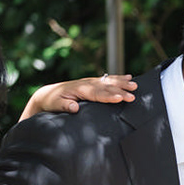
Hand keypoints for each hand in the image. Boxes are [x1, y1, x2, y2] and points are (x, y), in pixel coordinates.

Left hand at [20, 73, 137, 119]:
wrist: (48, 94)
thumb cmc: (52, 102)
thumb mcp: (56, 105)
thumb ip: (65, 106)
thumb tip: (74, 107)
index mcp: (79, 90)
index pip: (96, 93)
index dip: (108, 96)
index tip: (119, 98)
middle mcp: (86, 83)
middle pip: (106, 87)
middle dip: (120, 90)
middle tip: (133, 95)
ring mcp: (90, 82)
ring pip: (109, 81)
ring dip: (122, 83)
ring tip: (135, 85)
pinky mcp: (92, 82)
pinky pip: (107, 79)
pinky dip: (118, 78)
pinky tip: (129, 77)